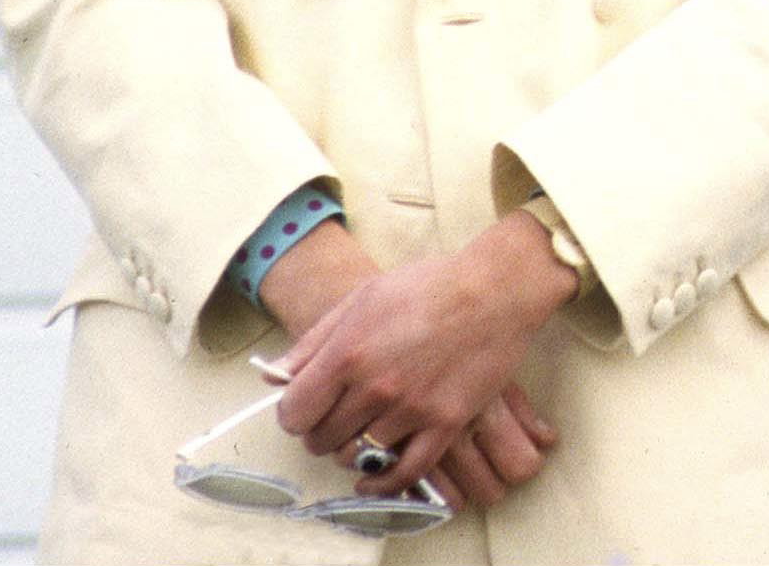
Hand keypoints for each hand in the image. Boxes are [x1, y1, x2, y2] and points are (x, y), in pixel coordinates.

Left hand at [271, 212, 578, 500]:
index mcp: (348, 352)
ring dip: (351, 452)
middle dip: (321, 432)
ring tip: (358, 435)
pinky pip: (405, 472)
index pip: (295, 412)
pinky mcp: (445, 424)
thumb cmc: (428, 285)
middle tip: (334, 419)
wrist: (495, 290)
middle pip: (322, 439)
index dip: (294, 414)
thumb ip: (314, 340)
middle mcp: (375, 386)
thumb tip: (273, 376)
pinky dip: (383, 483)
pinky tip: (373, 478)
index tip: (305, 409)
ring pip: (358, 457)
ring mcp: (411, 409)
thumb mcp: (362, 298)